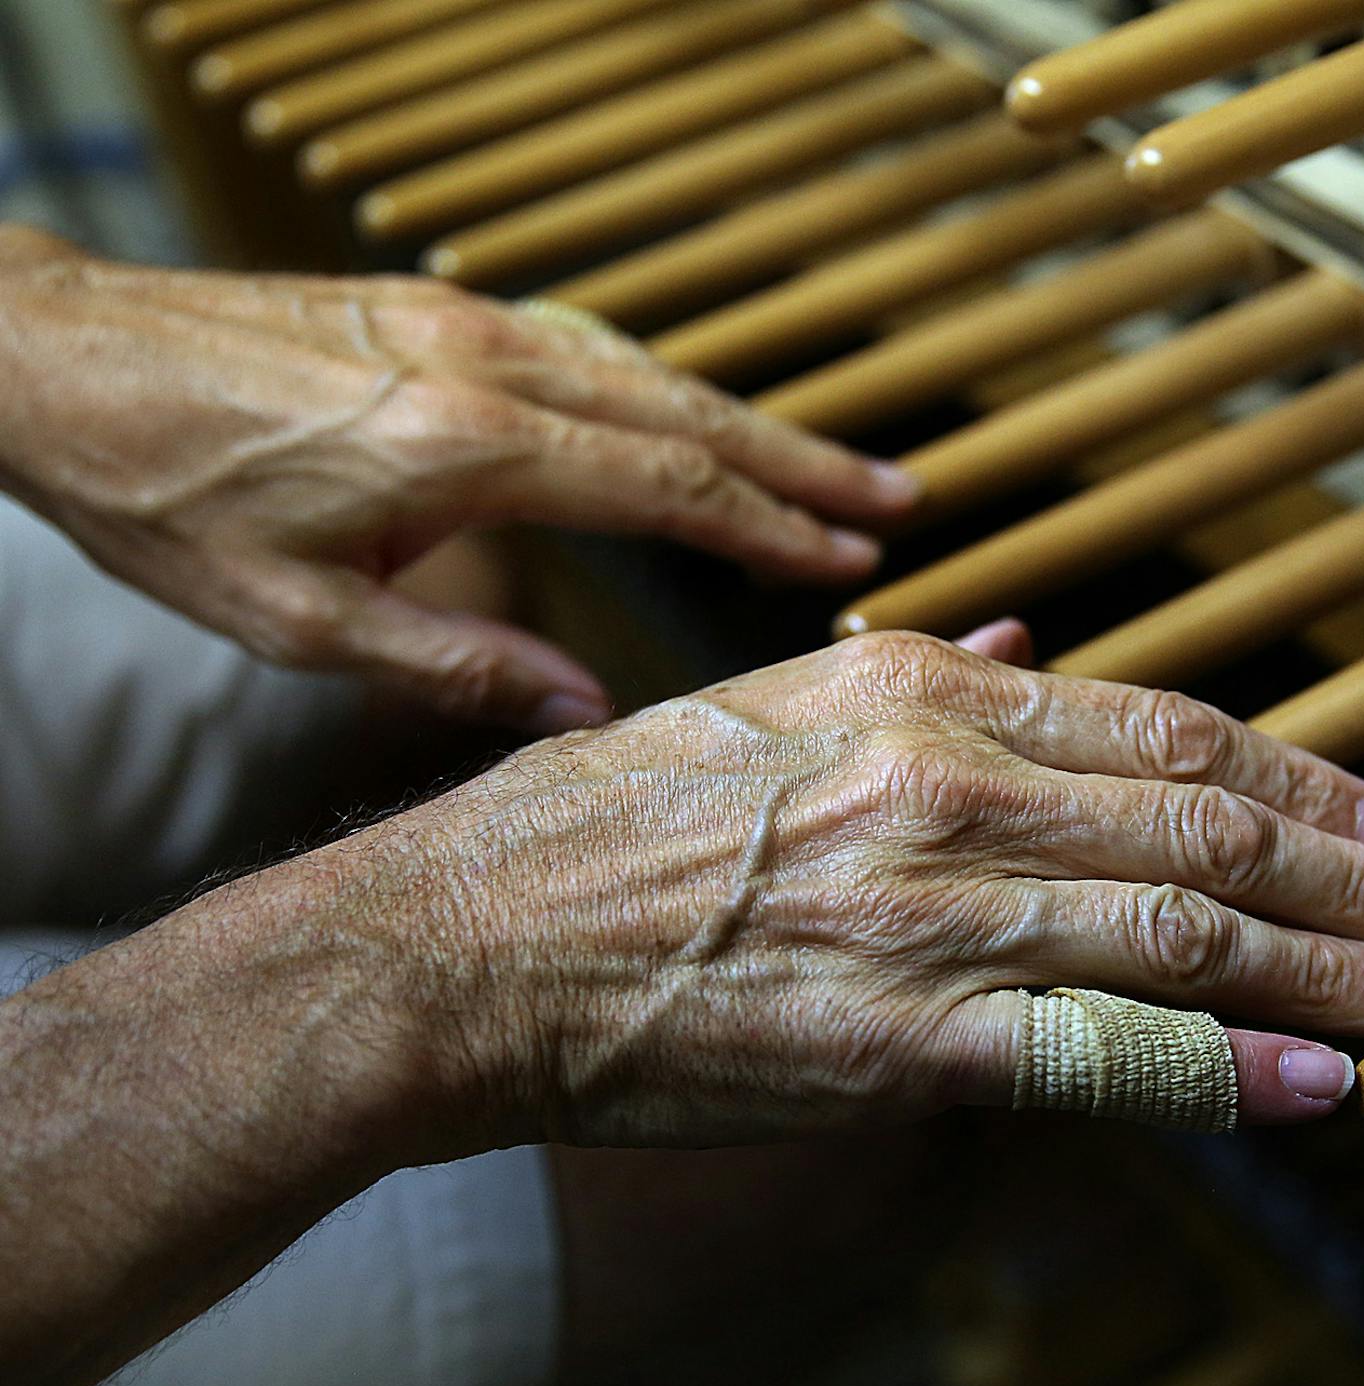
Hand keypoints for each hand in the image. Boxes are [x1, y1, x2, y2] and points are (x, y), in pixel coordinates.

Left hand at [0, 227, 916, 732]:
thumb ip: (454, 665)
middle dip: (801, 463)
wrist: (55, 355)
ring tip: (828, 466)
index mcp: (466, 447)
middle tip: (898, 500)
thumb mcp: (298, 621)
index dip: (771, 528)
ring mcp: (464, 324)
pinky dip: (662, 387)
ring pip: (646, 370)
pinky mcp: (435, 311)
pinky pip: (587, 344)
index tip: (852, 558)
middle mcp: (487, 367)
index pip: (666, 488)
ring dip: (746, 420)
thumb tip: (580, 717)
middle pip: (687, 416)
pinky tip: (691, 417)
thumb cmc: (165, 494)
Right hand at [364, 633, 1363, 1147]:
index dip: (1300, 777)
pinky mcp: (898, 1039)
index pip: (1166, 729)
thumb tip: (1031, 644)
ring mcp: (929, 913)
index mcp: (920, 693)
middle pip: (1205, 825)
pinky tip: (1310, 1086)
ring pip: (1179, 929)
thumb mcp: (764, 700)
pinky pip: (1097, 1051)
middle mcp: (946, 786)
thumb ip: (918, 673)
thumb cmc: (606, 822)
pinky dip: (1220, 1068)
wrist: (463, 942)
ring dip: (1324, 968)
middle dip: (1348, 872)